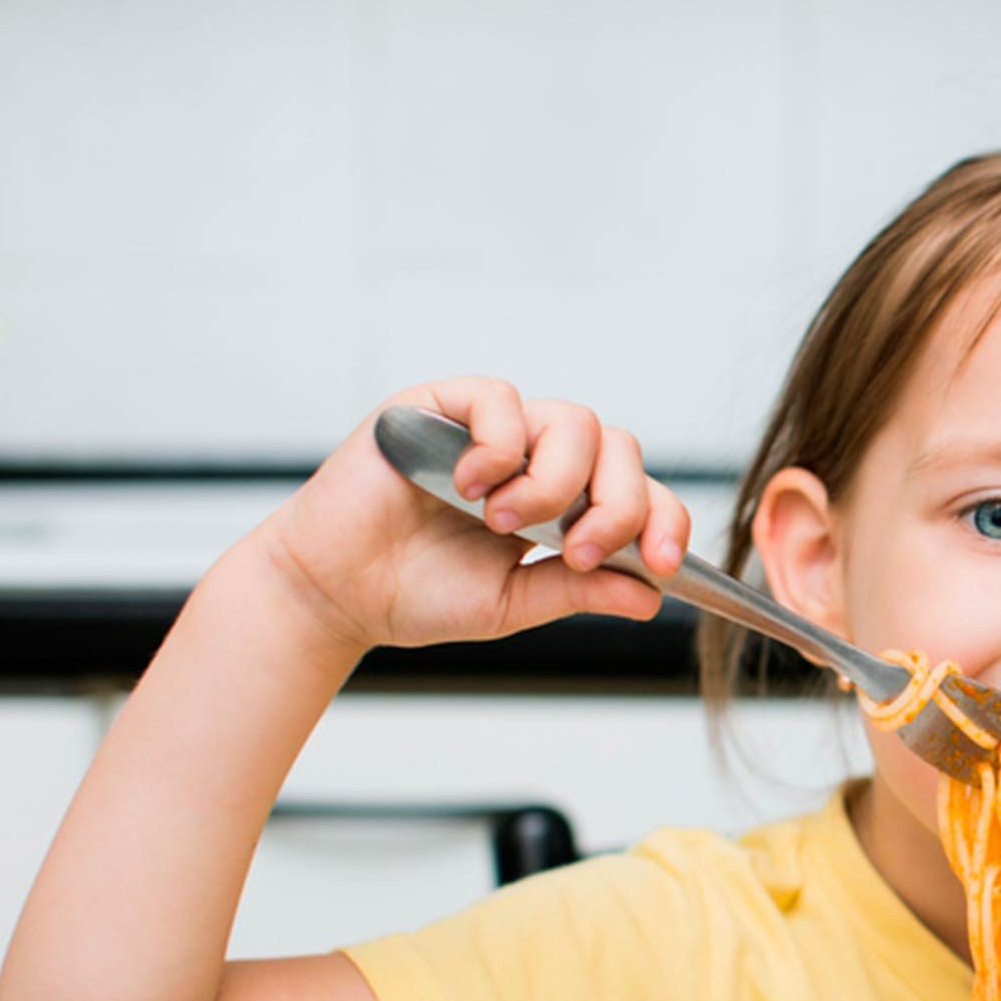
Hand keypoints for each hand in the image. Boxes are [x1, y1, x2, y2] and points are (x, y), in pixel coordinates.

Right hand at [255, 377, 693, 652]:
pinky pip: (498, 398)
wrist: (336, 593)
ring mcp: (491, 430)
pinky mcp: (440, 407)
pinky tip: (472, 488)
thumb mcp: (514, 602)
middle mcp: (537, 458)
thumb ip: (579, 590)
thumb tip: (651, 595)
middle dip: (617, 504)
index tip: (664, 566)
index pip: (639, 492)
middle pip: (618, 448)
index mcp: (565, 504)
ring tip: (505, 524)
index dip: (663, 521)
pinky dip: (498, 445)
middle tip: (580, 551)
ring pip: (572, 421)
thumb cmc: (419, 593)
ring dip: (554, 480)